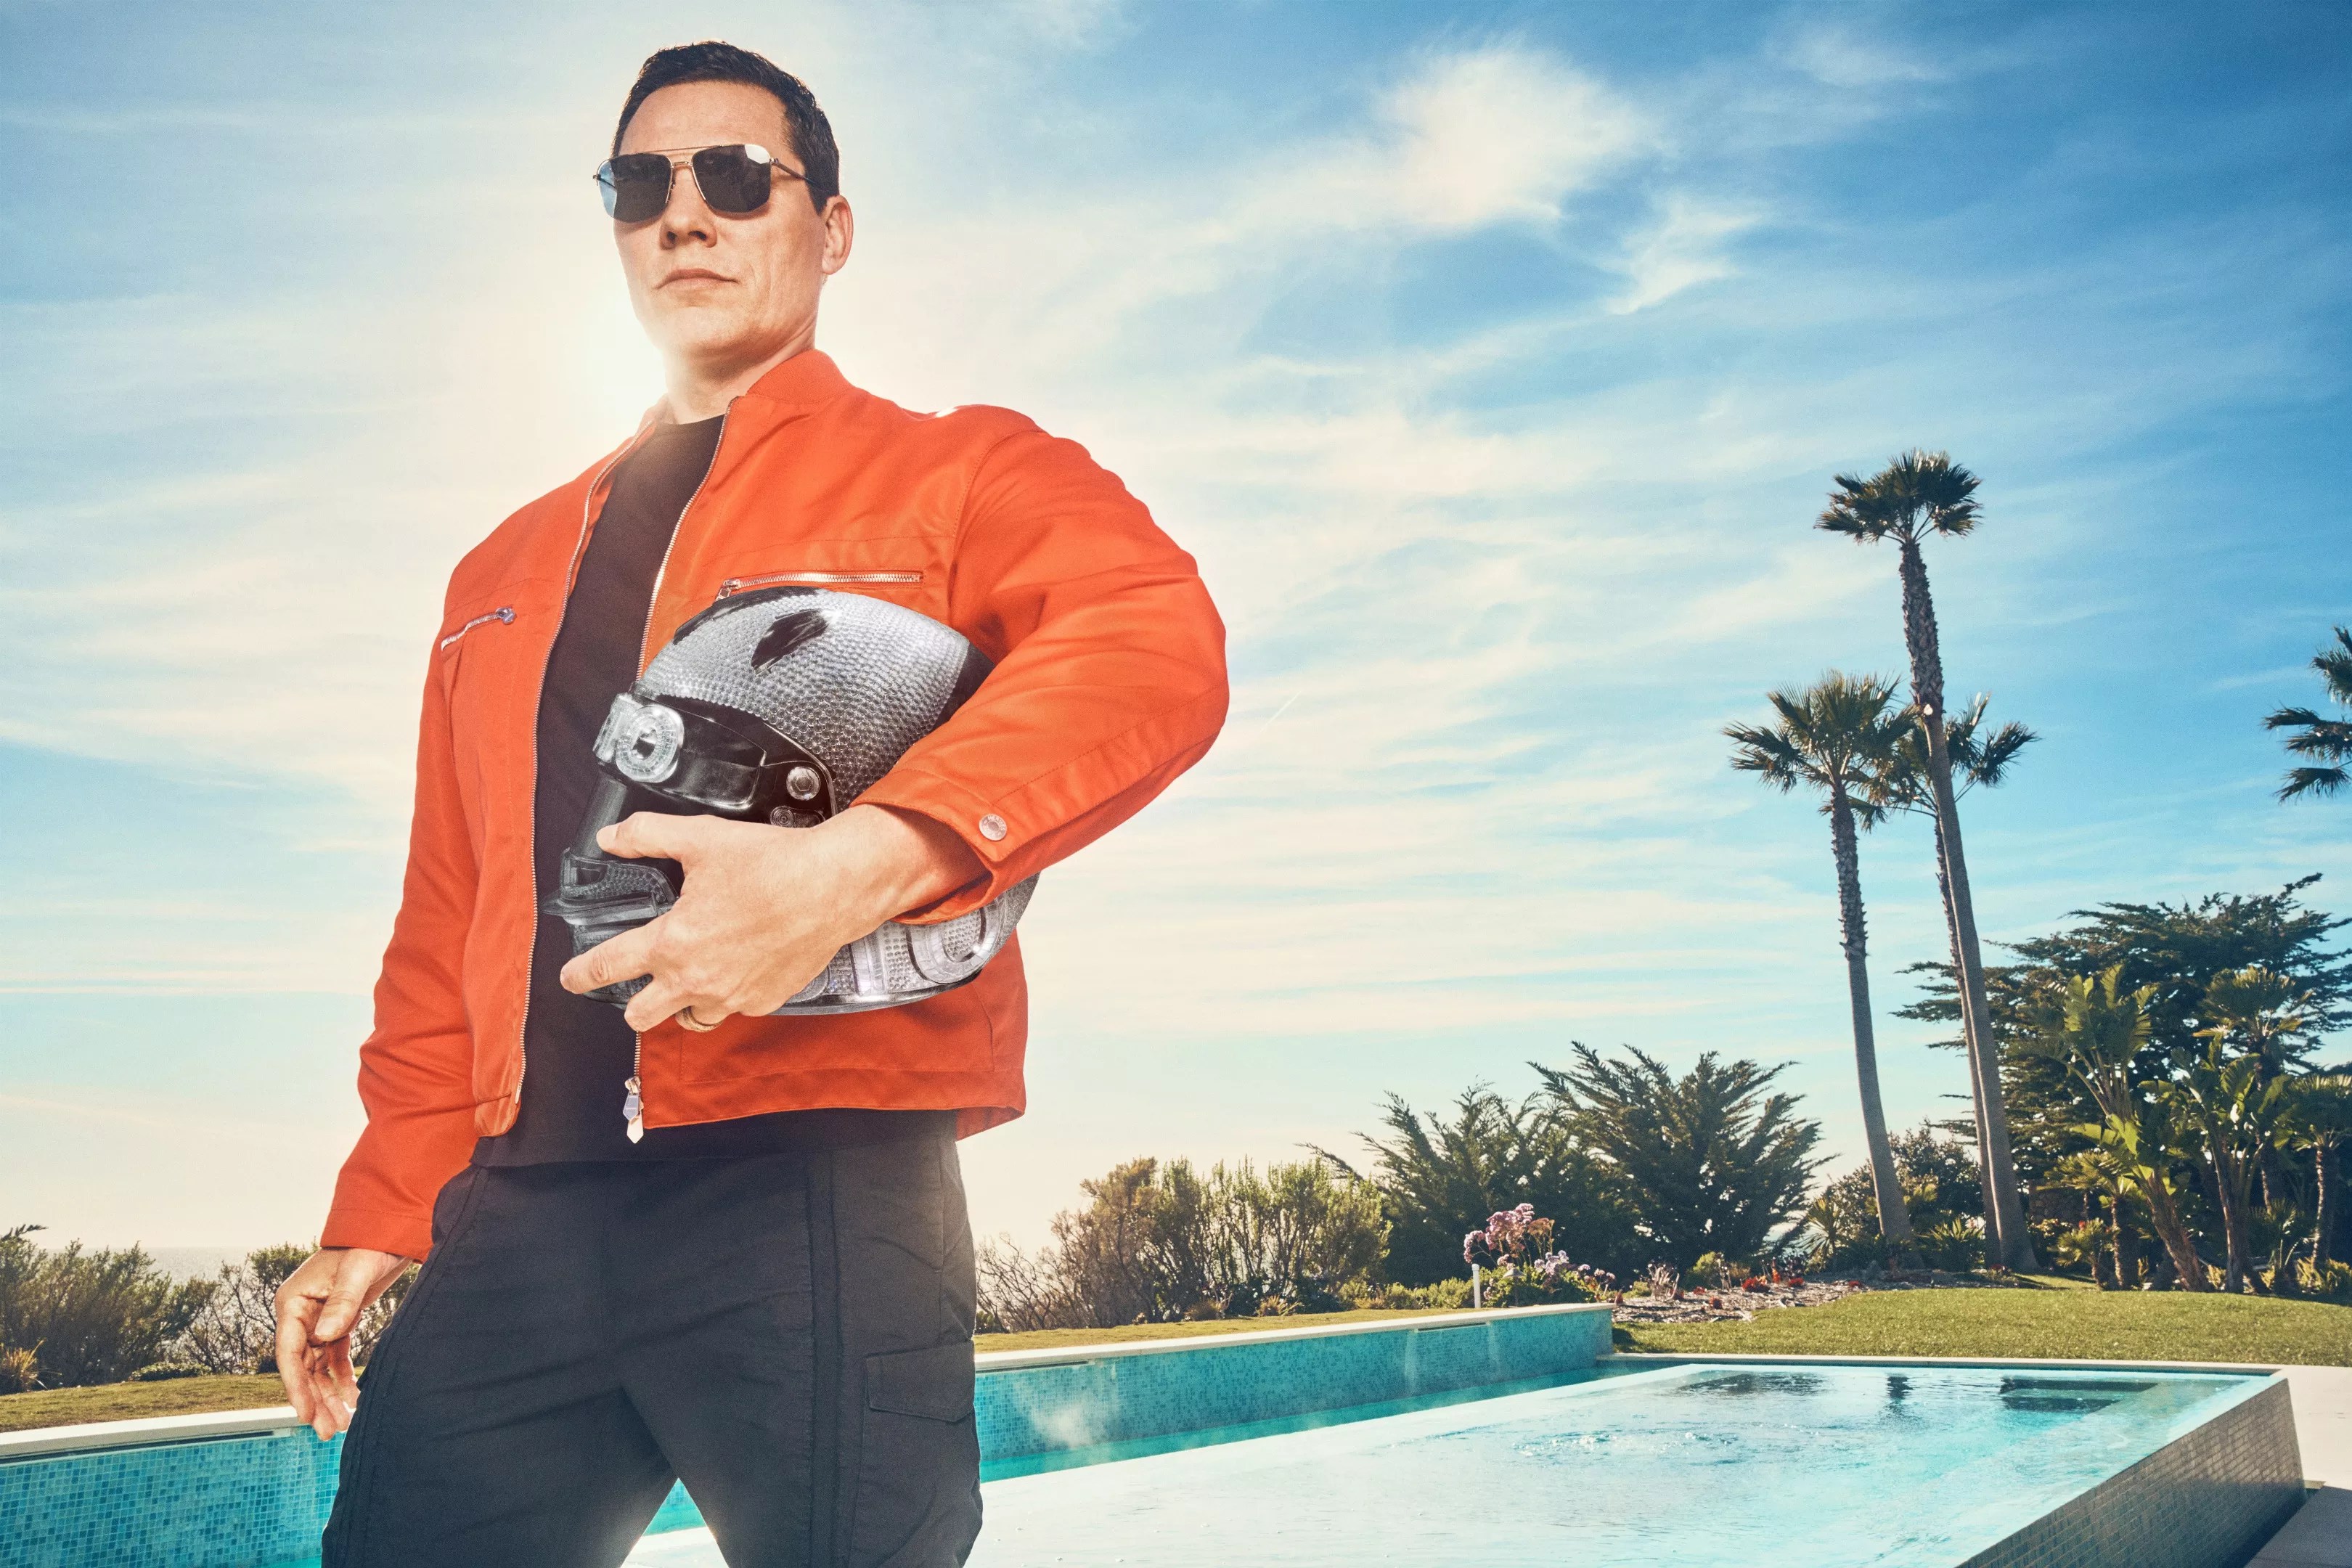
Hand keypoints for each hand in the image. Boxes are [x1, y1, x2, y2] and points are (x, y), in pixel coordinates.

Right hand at [273, 1246, 413, 1438]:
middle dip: (314, 1401)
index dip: (295, 1387)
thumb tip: (325, 1335)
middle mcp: (299, 1314)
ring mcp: (317, 1320)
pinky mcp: (337, 1322)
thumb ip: (342, 1302)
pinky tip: (353, 1402)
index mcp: (292, 1302)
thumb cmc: (368, 1244)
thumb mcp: (356, 1271)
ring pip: (318, 1368)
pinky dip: (342, 1381)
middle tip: (327, 1433)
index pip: (288, 1353)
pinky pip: (334, 1359)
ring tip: (340, 1427)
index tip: (305, 1416)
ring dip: (328, 1396)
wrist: (386, 1229)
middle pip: (302, 1367)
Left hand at [559, 804, 982, 1030]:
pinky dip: (729, 995)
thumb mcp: (701, 837)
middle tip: (637, 985)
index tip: (571, 978)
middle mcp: (697, 979)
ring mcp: (732, 996)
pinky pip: (734, 1009)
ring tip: (690, 980)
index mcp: (672, 943)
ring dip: (682, 1005)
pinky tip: (737, 968)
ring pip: (690, 1020)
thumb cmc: (772, 864)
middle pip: (641, 1016)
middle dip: (632, 1004)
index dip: (580, 974)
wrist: (833, 886)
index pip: (608, 967)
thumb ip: (647, 836)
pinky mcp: (765, 1000)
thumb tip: (612, 838)